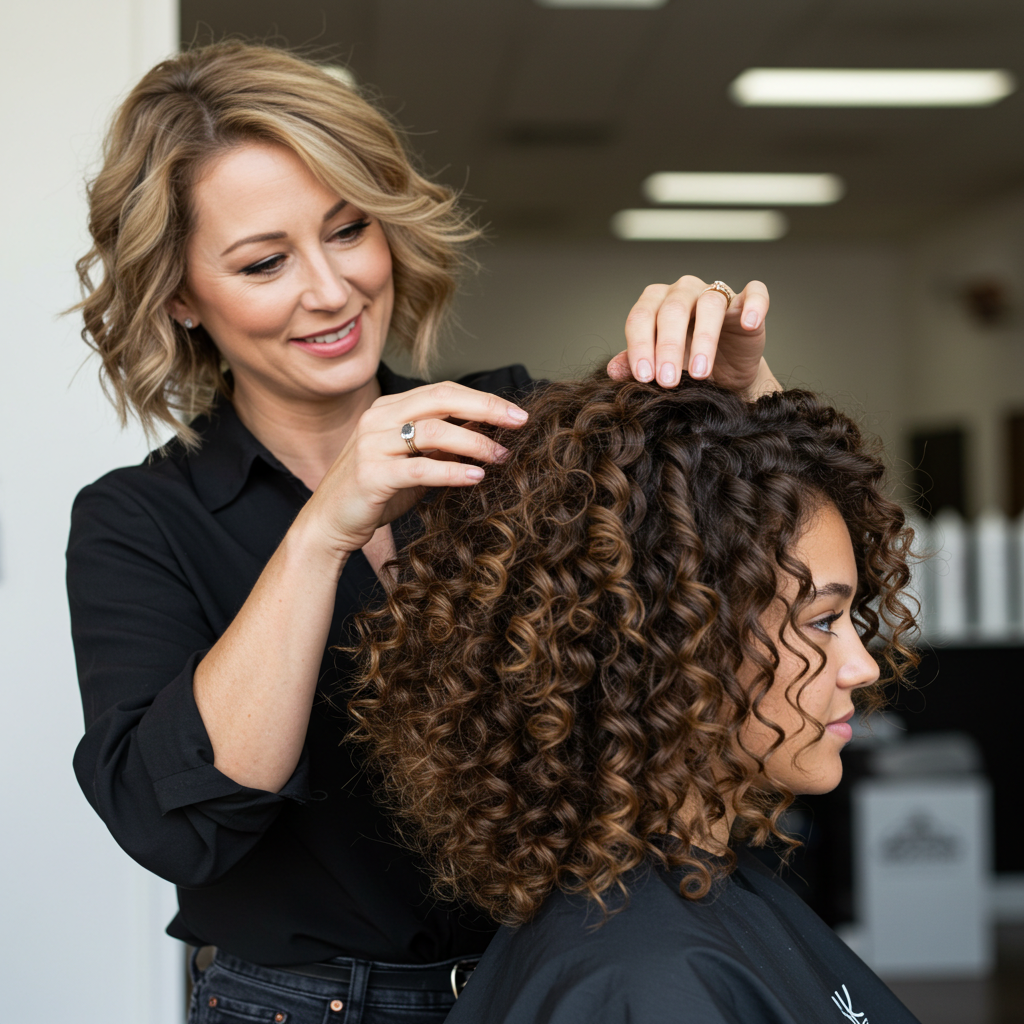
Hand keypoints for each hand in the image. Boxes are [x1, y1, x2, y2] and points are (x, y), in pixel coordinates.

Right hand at [301, 382, 527, 559]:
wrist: (328, 524)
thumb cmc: (375, 493)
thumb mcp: (412, 462)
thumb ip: (441, 446)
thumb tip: (486, 433)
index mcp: (388, 409)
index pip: (443, 391)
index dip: (482, 398)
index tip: (516, 413)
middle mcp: (377, 419)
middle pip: (441, 400)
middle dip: (486, 409)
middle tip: (519, 423)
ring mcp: (371, 445)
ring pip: (433, 431)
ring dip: (474, 443)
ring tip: (501, 456)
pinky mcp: (370, 475)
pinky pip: (419, 469)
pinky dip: (452, 472)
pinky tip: (476, 477)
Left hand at [607, 277, 774, 396]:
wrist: (724, 377)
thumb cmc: (685, 366)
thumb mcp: (658, 369)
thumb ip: (636, 365)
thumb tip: (613, 370)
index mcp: (655, 303)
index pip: (641, 317)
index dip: (640, 346)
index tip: (644, 377)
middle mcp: (683, 292)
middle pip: (672, 309)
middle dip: (667, 346)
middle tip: (667, 381)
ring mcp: (715, 294)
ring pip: (709, 304)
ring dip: (704, 339)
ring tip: (700, 372)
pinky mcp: (746, 302)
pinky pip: (755, 292)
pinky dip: (754, 305)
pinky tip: (749, 324)